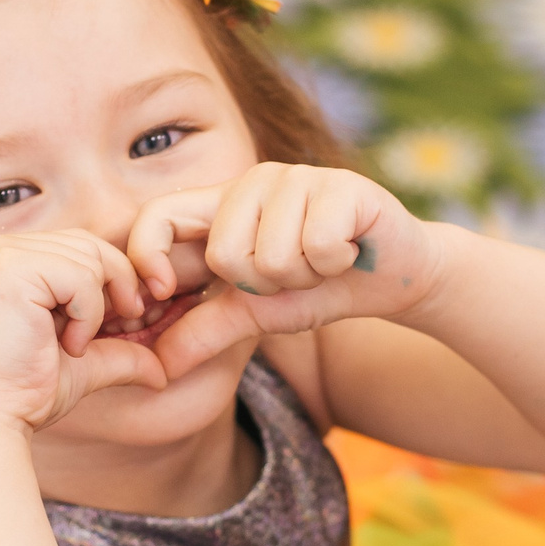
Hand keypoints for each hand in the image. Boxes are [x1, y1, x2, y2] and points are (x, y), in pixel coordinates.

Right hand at [0, 231, 168, 430]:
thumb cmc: (23, 393)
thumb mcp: (82, 363)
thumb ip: (120, 352)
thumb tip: (164, 373)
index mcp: (5, 259)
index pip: (78, 245)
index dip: (111, 280)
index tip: (127, 320)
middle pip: (88, 244)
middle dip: (116, 287)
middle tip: (123, 327)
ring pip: (89, 257)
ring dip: (96, 308)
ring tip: (75, 345)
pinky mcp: (9, 269)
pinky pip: (80, 275)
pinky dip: (88, 314)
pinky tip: (68, 345)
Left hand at [127, 164, 440, 378]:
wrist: (395, 277)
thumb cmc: (320, 288)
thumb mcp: (255, 314)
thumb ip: (204, 331)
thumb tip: (156, 368)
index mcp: (222, 207)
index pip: (157, 216)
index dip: (149, 256)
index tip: (167, 293)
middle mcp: (254, 182)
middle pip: (224, 254)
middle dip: (263, 286)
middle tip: (293, 274)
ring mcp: (298, 177)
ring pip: (274, 255)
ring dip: (305, 277)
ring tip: (322, 262)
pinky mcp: (340, 184)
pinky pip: (318, 244)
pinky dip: (336, 264)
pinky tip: (349, 250)